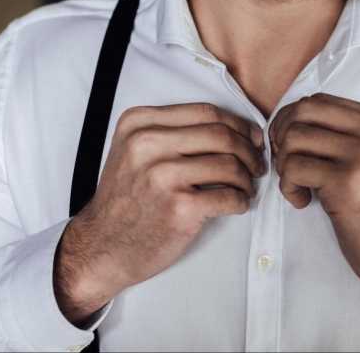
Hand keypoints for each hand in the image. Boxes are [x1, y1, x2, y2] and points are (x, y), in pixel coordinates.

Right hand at [54, 103, 265, 324]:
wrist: (102, 246)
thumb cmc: (127, 199)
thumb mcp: (135, 150)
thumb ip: (175, 133)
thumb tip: (239, 130)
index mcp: (139, 124)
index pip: (206, 112)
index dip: (238, 124)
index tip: (252, 138)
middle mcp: (147, 144)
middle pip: (221, 135)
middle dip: (249, 150)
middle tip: (257, 165)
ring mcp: (162, 176)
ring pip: (229, 164)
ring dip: (247, 178)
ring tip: (246, 187)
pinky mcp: (178, 207)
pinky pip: (229, 196)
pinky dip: (242, 201)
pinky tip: (238, 204)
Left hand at [269, 93, 359, 295]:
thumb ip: (347, 133)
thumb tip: (293, 120)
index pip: (319, 101)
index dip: (293, 121)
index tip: (291, 147)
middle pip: (302, 112)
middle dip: (282, 136)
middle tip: (287, 163)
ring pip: (293, 138)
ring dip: (284, 165)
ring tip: (298, 185)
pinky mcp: (346, 181)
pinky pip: (294, 168)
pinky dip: (288, 186)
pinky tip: (303, 201)